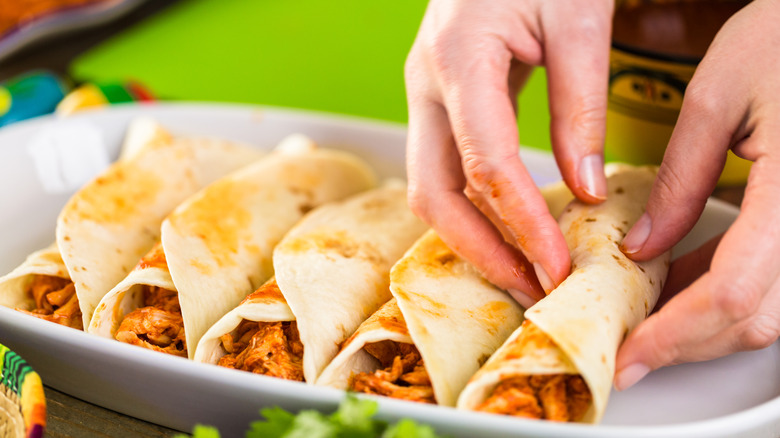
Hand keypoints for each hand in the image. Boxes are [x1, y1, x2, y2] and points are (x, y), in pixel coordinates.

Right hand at [405, 0, 612, 304]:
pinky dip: (474, 209)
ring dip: (473, 237)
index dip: (521, 224)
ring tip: (524, 270)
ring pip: (431, 188)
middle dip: (480, 251)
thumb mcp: (578, 20)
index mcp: (459, 59)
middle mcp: (427, 84)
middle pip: (432, 192)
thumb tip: (582, 189)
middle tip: (531, 288)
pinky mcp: (439, 103)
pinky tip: (510, 228)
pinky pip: (443, 170)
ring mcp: (425, 95)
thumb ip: (579, 106)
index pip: (485, 165)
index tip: (557, 267)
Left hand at [616, 0, 779, 389]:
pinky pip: (778, 279)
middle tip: (630, 345)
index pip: (734, 294)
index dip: (675, 335)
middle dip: (686, 342)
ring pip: (772, 309)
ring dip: (704, 322)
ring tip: (645, 310)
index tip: (629, 355)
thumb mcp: (715, 99)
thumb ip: (678, 182)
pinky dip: (728, 291)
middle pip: (757, 318)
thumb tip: (642, 248)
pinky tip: (684, 278)